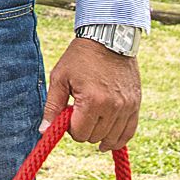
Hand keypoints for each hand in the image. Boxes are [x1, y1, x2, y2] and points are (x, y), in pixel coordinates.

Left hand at [42, 36, 140, 151]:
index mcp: (92, 101)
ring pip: (112, 138)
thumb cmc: (80, 57)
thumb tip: (43, 131)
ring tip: (92, 121)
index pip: (79, 134)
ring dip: (99, 135)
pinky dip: (118, 139)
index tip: (69, 114)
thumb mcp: (60, 77)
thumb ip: (52, 106)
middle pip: (95, 137)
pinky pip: (129, 132)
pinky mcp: (136, 104)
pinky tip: (108, 140)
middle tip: (80, 113)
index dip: (70, 128)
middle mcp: (113, 107)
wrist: (108, 38)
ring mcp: (127, 106)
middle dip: (84, 130)